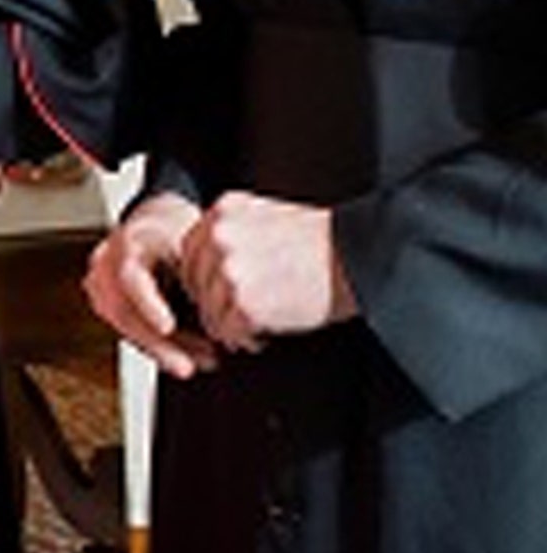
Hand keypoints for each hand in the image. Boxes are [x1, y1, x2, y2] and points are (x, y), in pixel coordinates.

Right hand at [83, 191, 218, 377]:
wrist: (158, 222)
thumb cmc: (180, 234)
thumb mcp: (194, 245)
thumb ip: (201, 275)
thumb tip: (226, 312)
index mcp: (132, 242)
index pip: (131, 277)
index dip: (149, 304)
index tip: (168, 327)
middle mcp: (107, 262)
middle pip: (122, 310)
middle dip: (157, 344)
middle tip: (187, 365)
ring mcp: (99, 282)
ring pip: (122, 325)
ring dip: (158, 350)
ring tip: (192, 364)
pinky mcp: (102, 300)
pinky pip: (124, 328)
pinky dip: (152, 345)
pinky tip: (180, 356)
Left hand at [178, 191, 355, 353]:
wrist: (363, 257)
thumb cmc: (325, 241)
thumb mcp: (268, 217)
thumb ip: (233, 232)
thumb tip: (205, 265)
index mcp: (223, 212)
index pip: (189, 252)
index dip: (202, 278)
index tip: (220, 292)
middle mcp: (219, 238)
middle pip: (194, 283)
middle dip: (212, 304)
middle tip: (236, 317)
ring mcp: (229, 271)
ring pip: (208, 310)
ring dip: (227, 325)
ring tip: (253, 330)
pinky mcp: (245, 304)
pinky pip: (228, 331)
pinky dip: (244, 339)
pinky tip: (262, 338)